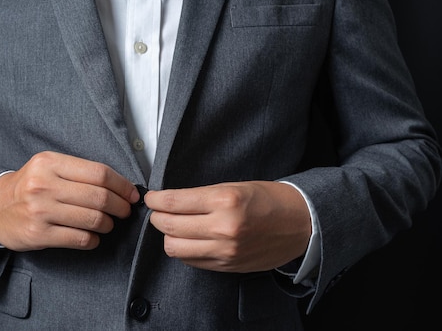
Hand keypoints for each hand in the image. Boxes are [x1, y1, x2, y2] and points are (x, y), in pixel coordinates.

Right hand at [0, 151, 139, 250]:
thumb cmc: (29, 186)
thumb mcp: (48, 167)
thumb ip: (78, 172)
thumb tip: (121, 185)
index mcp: (50, 163)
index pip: (98, 173)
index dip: (122, 185)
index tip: (131, 194)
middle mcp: (44, 185)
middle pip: (99, 196)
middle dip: (120, 206)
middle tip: (124, 211)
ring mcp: (41, 211)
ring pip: (93, 219)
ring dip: (108, 224)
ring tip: (108, 223)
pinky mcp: (39, 234)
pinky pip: (80, 239)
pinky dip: (94, 239)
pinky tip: (93, 236)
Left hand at [145, 181, 311, 272]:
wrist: (300, 223)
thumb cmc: (268, 199)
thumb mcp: (234, 186)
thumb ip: (201, 196)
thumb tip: (170, 201)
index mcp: (225, 200)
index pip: (174, 202)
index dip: (156, 200)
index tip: (151, 198)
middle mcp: (223, 227)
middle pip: (170, 227)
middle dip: (157, 217)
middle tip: (158, 211)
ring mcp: (225, 250)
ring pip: (175, 248)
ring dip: (168, 236)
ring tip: (173, 226)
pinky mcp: (227, 265)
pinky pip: (191, 260)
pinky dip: (184, 249)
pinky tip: (188, 239)